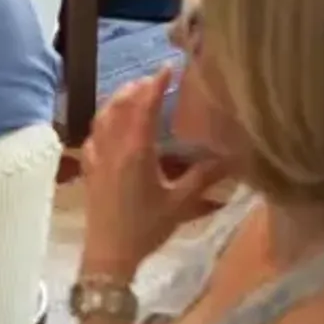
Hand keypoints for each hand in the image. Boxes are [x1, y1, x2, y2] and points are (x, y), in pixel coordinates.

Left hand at [77, 72, 226, 280]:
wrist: (108, 255)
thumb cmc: (146, 228)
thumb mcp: (179, 203)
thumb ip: (204, 177)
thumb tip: (233, 158)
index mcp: (136, 150)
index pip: (145, 107)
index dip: (156, 84)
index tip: (168, 68)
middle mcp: (113, 146)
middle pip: (121, 105)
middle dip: (137, 88)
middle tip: (154, 79)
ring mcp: (97, 156)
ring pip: (103, 116)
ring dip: (118, 100)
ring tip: (133, 92)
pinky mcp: (90, 168)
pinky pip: (94, 134)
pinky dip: (103, 120)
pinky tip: (109, 123)